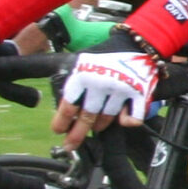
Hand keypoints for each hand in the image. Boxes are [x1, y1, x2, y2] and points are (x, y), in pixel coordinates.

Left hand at [53, 28, 159, 149]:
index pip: (68, 106)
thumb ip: (69, 80)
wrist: (137, 43)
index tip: (58, 130)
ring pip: (106, 118)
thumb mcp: (80, 61)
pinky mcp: (140, 93)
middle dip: (76, 134)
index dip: (61, 122)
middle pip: (86, 117)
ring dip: (100, 125)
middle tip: (70, 144)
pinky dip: (128, 121)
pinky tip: (123, 122)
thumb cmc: (106, 54)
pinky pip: (133, 117)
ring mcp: (121, 89)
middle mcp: (100, 83)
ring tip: (96, 127)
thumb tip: (47, 95)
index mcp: (82, 75)